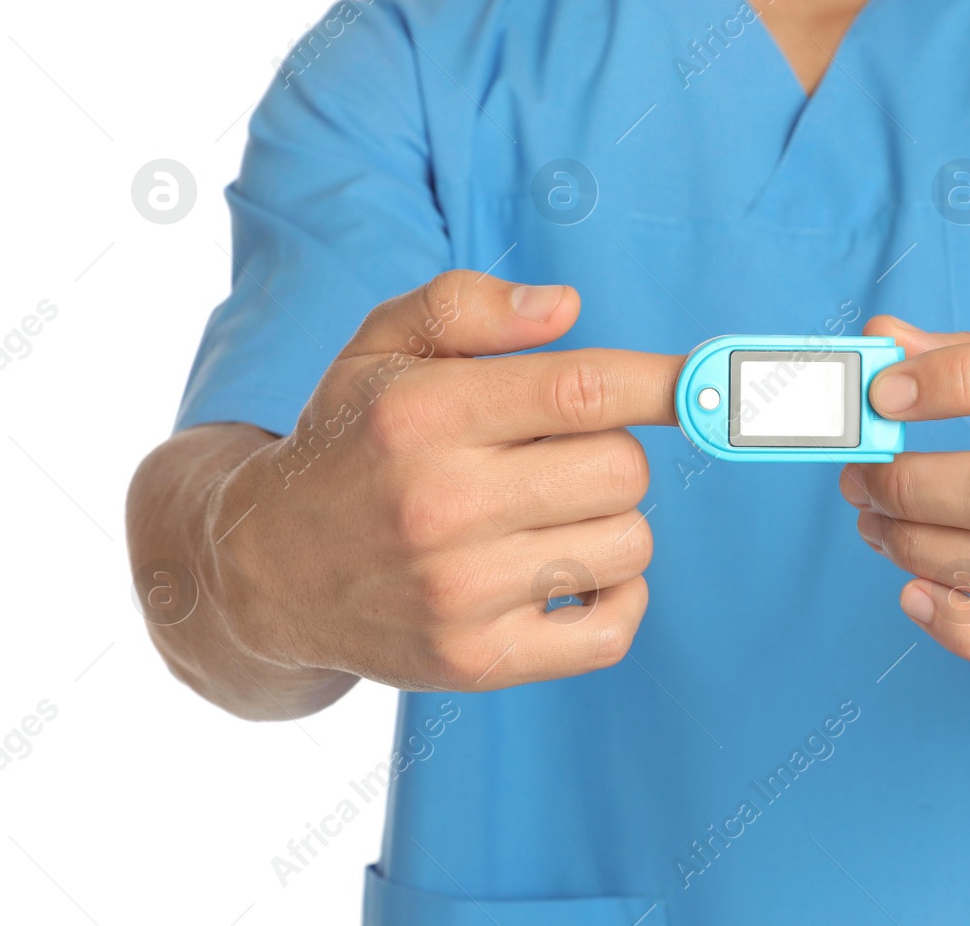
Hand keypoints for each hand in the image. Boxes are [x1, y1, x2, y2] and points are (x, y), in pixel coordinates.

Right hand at [209, 271, 681, 692]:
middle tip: (557, 459)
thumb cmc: (348, 442)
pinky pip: (613, 630)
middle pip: (621, 468)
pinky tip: (574, 575)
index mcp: (424, 415)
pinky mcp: (477, 662)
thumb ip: (469, 307)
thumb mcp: (379, 347)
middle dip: (609, 453)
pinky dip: (617, 598)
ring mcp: (459, 593)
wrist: (263, 572)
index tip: (705, 382)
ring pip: (629, 543)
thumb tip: (568, 309)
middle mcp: (440, 505)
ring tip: (548, 517)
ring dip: (610, 523)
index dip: (662, 383)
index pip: (580, 389)